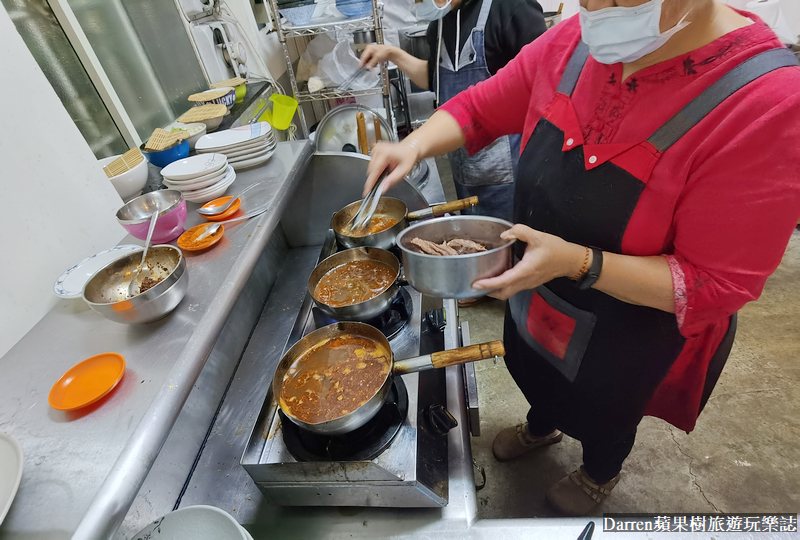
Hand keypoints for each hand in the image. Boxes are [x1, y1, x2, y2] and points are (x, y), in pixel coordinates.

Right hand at [359, 45, 395, 69]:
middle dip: (366, 63)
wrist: (391, 52)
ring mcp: (371, 52)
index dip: (361, 62)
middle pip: (365, 58)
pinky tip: (376, 64)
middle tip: (367, 68)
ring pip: (368, 60)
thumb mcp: (377, 58)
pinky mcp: (374, 55)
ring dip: (370, 64)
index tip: (359, 67)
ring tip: (374, 65)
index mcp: (368, 48)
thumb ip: (371, 63)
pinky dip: (372, 63)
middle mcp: (369, 49)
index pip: (363, 56)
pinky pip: (371, 61)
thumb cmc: (385, 52)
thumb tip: (367, 68)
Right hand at [363, 141, 418, 195]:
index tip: (367, 191)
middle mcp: (378, 150)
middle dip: (377, 178)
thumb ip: (393, 180)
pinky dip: (378, 169)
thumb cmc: (408, 156)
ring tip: (389, 170)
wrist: (410, 148)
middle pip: (371, 170)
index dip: (370, 183)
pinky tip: (386, 167)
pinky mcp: (374, 151)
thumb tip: (383, 188)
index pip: (374, 171)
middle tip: (386, 180)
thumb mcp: (404, 170)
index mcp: (385, 153)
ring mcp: (376, 149)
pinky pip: (372, 164)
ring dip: (378, 173)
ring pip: (371, 168)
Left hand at [472, 225, 586, 299]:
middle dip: (488, 291)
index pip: (504, 281)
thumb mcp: (538, 236)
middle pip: (503, 293)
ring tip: (482, 281)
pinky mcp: (529, 283)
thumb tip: (504, 235)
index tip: (476, 284)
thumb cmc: (556, 249)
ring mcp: (528, 284)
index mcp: (526, 270)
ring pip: (508, 292)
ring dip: (495, 290)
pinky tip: (497, 276)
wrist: (571, 261)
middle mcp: (526, 281)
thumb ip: (519, 231)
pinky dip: (502, 286)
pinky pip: (513, 288)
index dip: (489, 284)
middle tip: (475, 284)